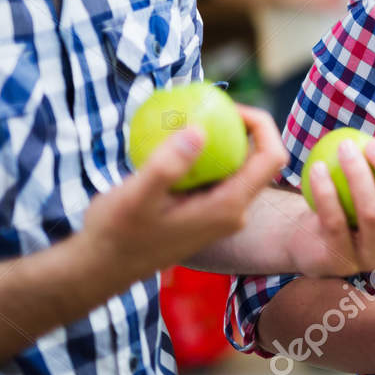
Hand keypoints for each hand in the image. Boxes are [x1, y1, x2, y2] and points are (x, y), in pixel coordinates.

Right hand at [78, 105, 285, 283]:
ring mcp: (221, 214)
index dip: (261, 124)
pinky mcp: (206, 213)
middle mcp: (234, 212)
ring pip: (238, 167)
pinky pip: (218, 176)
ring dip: (223, 140)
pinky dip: (206, 155)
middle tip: (207, 106)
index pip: (272, 157)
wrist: (102, 267)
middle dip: (242, 127)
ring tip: (191, 118)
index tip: (228, 107)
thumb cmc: (116, 233)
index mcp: (228, 207)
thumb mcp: (136, 196)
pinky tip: (176, 141)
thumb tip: (199, 130)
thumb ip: (167, 166)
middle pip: (260, 159)